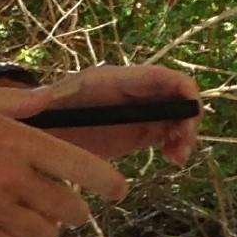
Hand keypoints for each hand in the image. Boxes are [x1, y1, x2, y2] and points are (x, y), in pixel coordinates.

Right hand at [0, 85, 130, 236]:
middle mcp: (13, 178)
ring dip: (46, 230)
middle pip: (69, 212)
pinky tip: (9, 231)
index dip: (109, 184)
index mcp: (21, 143)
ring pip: (43, 236)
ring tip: (35, 218)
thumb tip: (54, 97)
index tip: (118, 190)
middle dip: (76, 212)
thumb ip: (23, 103)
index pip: (83, 169)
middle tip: (69, 208)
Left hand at [34, 61, 204, 164]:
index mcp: (118, 79)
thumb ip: (50, 98)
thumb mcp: (49, 101)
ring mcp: (139, 113)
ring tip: (178, 158)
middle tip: (183, 147)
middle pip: (176, 98)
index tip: (191, 116)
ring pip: (176, 118)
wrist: (46, 129)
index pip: (161, 77)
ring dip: (185, 136)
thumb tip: (44, 96)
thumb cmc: (47, 110)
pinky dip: (176, 146)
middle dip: (188, 119)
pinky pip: (167, 135)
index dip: (184, 91)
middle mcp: (135, 92)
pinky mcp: (138, 133)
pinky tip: (173, 160)